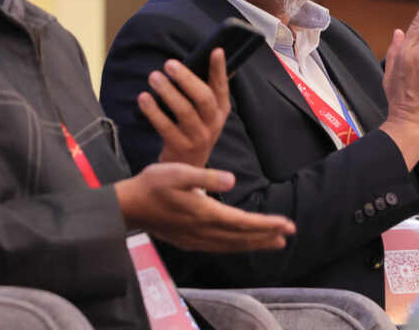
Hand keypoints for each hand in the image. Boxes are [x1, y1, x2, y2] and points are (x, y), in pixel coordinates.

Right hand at [114, 163, 293, 251]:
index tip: (286, 223)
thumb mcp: (179, 171)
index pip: (243, 222)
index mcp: (204, 213)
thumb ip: (207, 176)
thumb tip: (232, 180)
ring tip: (274, 241)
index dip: (266, 224)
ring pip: (232, 245)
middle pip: (241, 237)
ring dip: (254, 243)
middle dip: (267, 234)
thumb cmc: (153, 184)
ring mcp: (196, 239)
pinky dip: (237, 246)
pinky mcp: (189, 242)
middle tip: (289, 233)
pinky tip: (242, 243)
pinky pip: (220, 247)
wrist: (128, 206)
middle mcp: (203, 231)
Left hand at [142, 51, 229, 167]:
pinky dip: (153, 112)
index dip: (219, 69)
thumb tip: (197, 61)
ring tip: (154, 77)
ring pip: (184, 112)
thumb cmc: (194, 132)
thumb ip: (202, 90)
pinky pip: (165, 127)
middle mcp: (213, 124)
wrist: (188, 170)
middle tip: (169, 64)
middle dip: (186, 79)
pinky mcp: (180, 148)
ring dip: (168, 92)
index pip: (221, 86)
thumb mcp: (205, 114)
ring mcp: (198, 138)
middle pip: (203, 98)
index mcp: (221, 111)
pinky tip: (144, 98)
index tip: (215, 50)